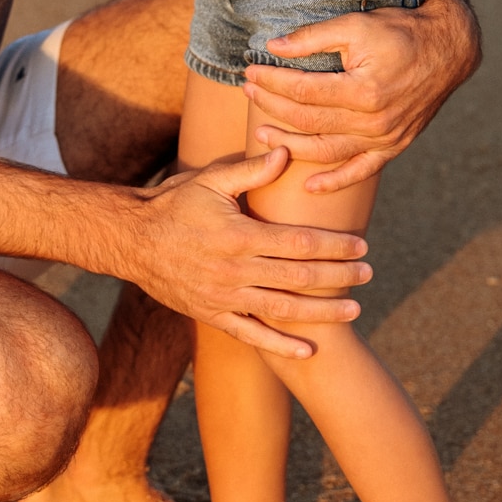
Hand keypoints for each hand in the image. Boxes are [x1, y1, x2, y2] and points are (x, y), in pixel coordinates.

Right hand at [123, 149, 371, 357]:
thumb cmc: (174, 204)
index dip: (334, 245)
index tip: (361, 245)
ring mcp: (224, 297)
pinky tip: (308, 349)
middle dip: (338, 276)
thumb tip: (286, 152)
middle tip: (369, 273)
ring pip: (282, 309)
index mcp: (239, 235)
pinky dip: (280, 344)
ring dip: (321, 312)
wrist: (132, 241)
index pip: (299, 242)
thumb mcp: (212, 180)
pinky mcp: (213, 315)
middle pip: (298, 276)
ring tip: (353, 309)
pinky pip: (251, 334)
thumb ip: (252, 170)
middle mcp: (235, 270)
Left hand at [241, 0, 480, 196]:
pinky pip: (360, 171)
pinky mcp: (393, 147)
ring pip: (326, 151)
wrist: (447, 50)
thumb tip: (272, 46)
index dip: (272, 82)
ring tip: (262, 136)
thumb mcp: (356, 25)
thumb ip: (313, 37)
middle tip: (248, 94)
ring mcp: (384, 139)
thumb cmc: (400, 31)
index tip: (250, 72)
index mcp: (363, 91)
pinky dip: (335, 182)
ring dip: (291, 146)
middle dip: (272, 107)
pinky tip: (310, 187)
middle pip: (308, 121)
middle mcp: (373, 121)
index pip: (303, 92)